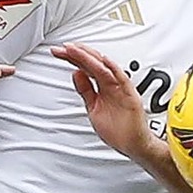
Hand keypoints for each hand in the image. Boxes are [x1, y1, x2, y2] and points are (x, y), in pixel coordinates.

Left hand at [51, 42, 152, 162]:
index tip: (60, 52)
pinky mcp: (131, 96)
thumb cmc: (117, 129)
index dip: (73, 59)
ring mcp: (121, 89)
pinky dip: (114, 70)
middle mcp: (111, 85)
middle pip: (93, 64)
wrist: (132, 144)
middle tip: (65, 47)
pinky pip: (123, 80)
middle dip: (78, 55)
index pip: (86, 68)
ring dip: (90, 58)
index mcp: (102, 87)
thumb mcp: (93, 107)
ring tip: (76, 50)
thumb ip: (85, 90)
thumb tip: (76, 74)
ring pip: (104, 68)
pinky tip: (104, 61)